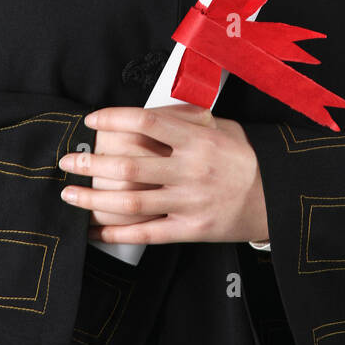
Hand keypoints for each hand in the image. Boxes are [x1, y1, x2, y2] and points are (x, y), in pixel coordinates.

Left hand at [58, 103, 269, 244]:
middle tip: (68, 160)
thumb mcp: (222, 126)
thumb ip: (186, 119)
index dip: (113, 119)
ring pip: (131, 202)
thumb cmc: (246, 157)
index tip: (92, 119)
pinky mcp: (191, 230)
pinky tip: (95, 230)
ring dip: (94, 199)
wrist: (277, 198)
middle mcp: (190, 170)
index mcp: (197, 139)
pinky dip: (117, 233)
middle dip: (90, 163)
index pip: (146, 122)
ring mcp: (189, 203)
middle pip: (129, 165)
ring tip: (70, 194)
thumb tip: (147, 110)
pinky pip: (147, 234)